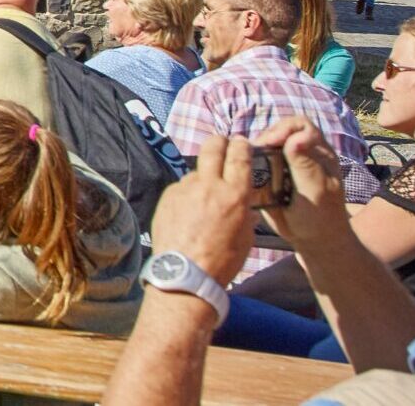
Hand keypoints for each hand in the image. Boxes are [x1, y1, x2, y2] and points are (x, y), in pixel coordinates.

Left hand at [147, 137, 259, 283]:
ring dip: (202, 178)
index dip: (242, 145)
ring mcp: (185, 188)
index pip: (239, 156)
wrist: (186, 273)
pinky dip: (187, 194)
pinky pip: (181, 187)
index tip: (242, 142)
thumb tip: (246, 207)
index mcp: (234, 195)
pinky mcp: (168, 195)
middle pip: (213, 146)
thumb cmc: (223, 260)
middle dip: (220, 142)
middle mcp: (209, 185)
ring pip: (195, 171)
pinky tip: (188, 213)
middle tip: (222, 146)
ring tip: (203, 199)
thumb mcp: (246, 238)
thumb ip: (245, 214)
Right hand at [248, 116, 350, 247]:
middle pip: (281, 130)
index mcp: (319, 152)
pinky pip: (259, 159)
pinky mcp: (272, 173)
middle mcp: (302, 152)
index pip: (301, 126)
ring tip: (249, 160)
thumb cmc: (321, 216)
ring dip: (257, 148)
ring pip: (267, 143)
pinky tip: (248, 169)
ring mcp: (287, 162)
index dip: (285, 129)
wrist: (312, 240)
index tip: (271, 143)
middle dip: (267, 137)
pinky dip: (252, 160)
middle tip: (255, 151)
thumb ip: (305, 164)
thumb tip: (294, 138)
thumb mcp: (316, 191)